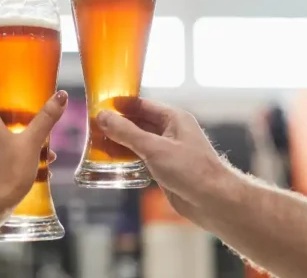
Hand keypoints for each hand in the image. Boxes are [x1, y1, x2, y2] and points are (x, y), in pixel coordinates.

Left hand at [0, 90, 67, 232]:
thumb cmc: (10, 169)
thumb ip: (46, 118)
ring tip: (34, 148)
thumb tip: (61, 95)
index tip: (1, 93)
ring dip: (9, 138)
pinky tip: (27, 165)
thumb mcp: (32, 143)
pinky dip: (4, 154)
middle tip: (26, 121)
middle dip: (6, 118)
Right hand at [96, 98, 229, 223]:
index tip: (99, 106)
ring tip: (97, 144)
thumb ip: (127, 132)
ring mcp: (168, 150)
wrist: (213, 201)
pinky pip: (142, 158)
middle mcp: (171, 131)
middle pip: (138, 123)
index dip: (120, 105)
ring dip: (120, 143)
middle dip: (117, 125)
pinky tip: (112, 162)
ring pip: (138, 142)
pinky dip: (127, 159)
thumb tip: (103, 117)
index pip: (142, 105)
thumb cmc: (191, 170)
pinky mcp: (165, 168)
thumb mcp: (154, 148)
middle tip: (93, 127)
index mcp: (174, 118)